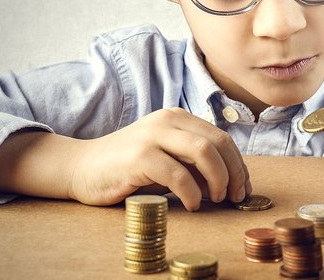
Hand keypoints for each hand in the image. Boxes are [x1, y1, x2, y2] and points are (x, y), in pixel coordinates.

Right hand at [69, 108, 250, 209]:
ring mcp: (152, 136)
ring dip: (218, 180)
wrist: (82, 168)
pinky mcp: (139, 157)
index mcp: (177, 117)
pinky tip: (192, 205)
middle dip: (233, 173)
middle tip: (233, 197)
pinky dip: (192, 193)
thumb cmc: (128, 168)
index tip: (241, 188)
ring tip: (215, 199)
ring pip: (204, 153)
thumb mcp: (167, 158)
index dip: (238, 165)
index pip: (222, 138)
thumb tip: (231, 182)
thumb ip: (194, 163)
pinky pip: (179, 175)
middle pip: (219, 143)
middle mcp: (167, 120)